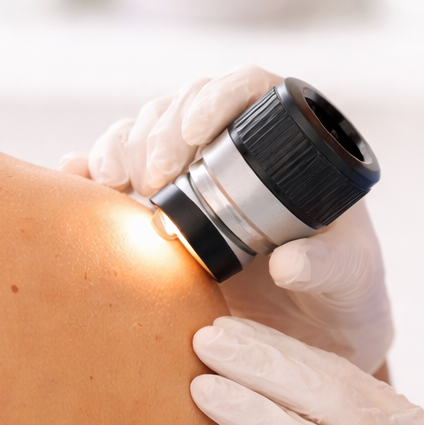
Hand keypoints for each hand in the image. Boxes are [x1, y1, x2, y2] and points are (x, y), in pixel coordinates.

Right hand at [60, 68, 392, 372]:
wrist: (310, 337)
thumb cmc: (342, 293)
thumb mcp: (348, 278)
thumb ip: (328, 267)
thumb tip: (289, 263)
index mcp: (291, 141)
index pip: (250, 87)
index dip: (219, 95)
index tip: (199, 131)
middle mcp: (235, 145)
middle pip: (186, 104)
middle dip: (161, 130)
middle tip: (154, 178)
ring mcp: (192, 173)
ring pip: (146, 130)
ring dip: (122, 146)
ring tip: (118, 185)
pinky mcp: (158, 205)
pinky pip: (113, 171)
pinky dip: (87, 169)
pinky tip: (75, 180)